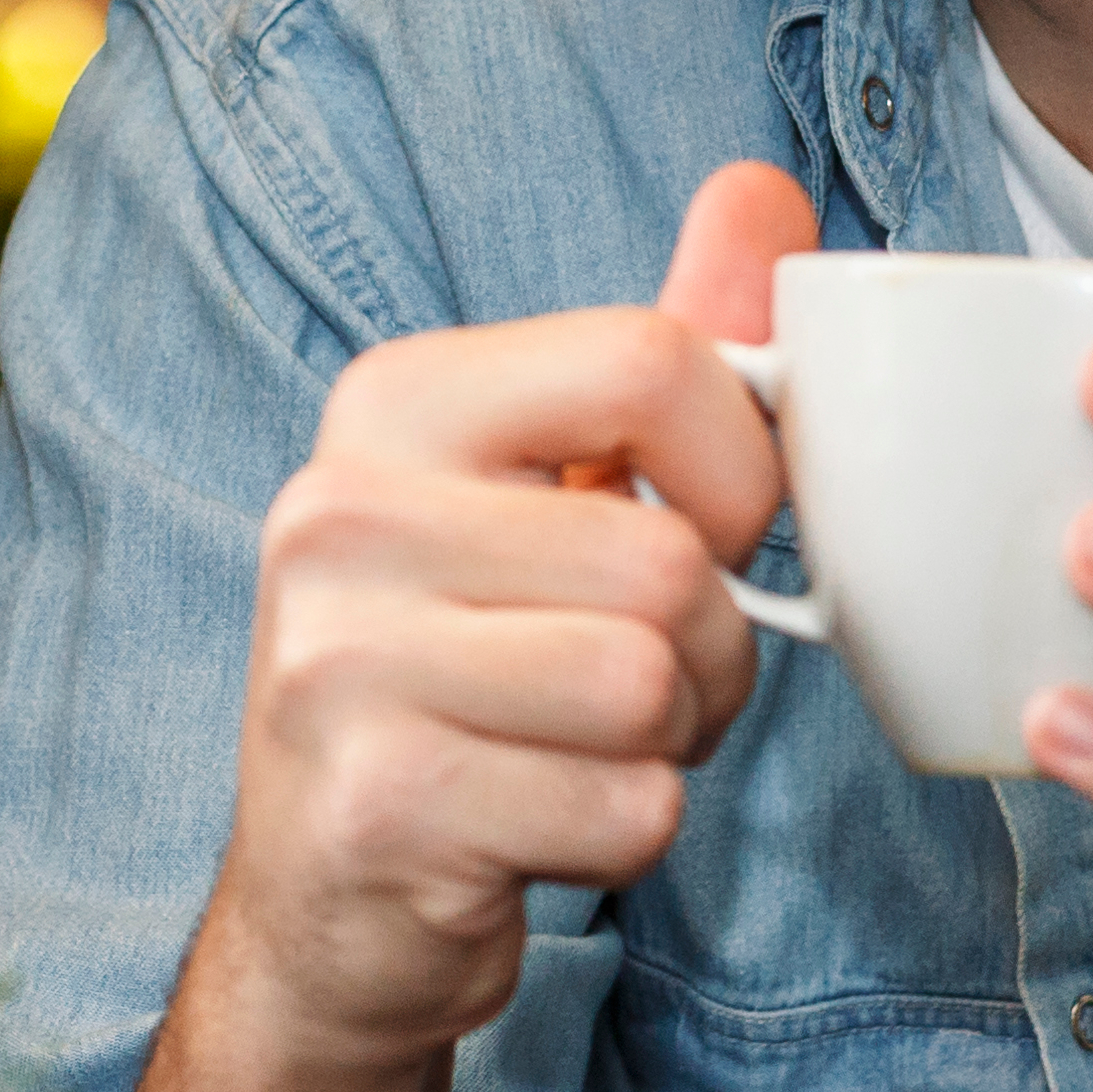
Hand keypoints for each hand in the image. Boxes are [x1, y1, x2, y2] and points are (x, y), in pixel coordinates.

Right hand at [191, 161, 806, 1081]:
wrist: (331, 904)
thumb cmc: (472, 675)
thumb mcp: (552, 494)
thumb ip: (662, 351)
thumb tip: (761, 187)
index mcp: (391, 404)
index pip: (652, 361)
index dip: (738, 468)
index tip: (704, 533)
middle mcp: (338, 514)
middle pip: (668, 558)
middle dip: (708, 652)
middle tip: (631, 684)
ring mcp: (339, 664)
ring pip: (651, 685)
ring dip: (669, 747)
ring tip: (579, 749)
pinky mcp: (378, 807)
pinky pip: (626, 809)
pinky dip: (626, 833)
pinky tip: (538, 826)